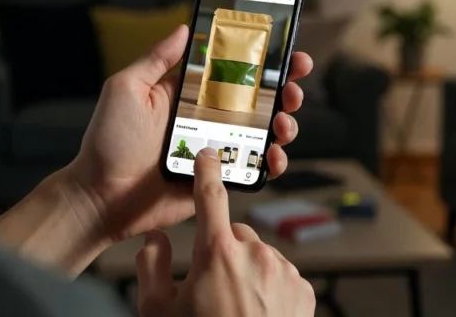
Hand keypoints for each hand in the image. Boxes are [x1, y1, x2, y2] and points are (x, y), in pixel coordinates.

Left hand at [65, 24, 313, 242]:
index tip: (286, 48)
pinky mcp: (219, 177)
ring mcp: (216, 147)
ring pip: (264, 132)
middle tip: (293, 87)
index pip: (232, 68)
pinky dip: (272, 161)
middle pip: (258, 98)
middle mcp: (206, 117)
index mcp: (188, 93)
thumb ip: (156, 59)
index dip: (263, 58)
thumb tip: (183, 27)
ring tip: (283, 123)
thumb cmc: (108, 142)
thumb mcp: (126, 88)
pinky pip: (253, 167)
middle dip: (285, 89)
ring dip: (284, 124)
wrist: (102, 197)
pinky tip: (274, 155)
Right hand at [135, 148, 315, 316]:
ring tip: (235, 308)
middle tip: (210, 287)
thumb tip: (155, 239)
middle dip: (222, 251)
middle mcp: (255, 254)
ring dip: (248, 271)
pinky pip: (282, 276)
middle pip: (234, 234)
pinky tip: (257, 313)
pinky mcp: (304, 291)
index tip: (208, 154)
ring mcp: (283, 272)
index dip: (206, 171)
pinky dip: (271, 288)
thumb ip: (152, 266)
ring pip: (259, 256)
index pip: (210, 196)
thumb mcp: (158, 311)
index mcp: (217, 252)